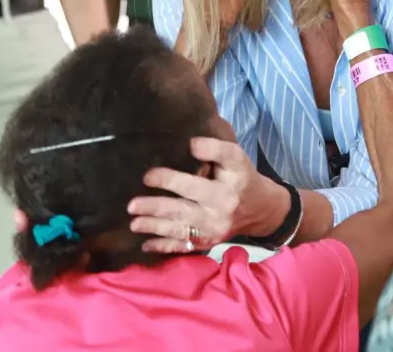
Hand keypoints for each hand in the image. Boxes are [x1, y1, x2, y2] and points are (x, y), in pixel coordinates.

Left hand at [127, 137, 288, 252]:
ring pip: (179, 229)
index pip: (196, 183)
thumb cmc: (242, 177)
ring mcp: (212, 230)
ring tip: (134, 223)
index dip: (171, 179)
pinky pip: (183, 247)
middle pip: (183, 209)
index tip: (148, 175)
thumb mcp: (236, 158)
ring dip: (154, 227)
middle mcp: (219, 211)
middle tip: (131, 205)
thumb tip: (191, 144)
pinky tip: (145, 245)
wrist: (261, 209)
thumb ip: (216, 149)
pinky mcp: (207, 242)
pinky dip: (164, 247)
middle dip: (155, 207)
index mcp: (225, 188)